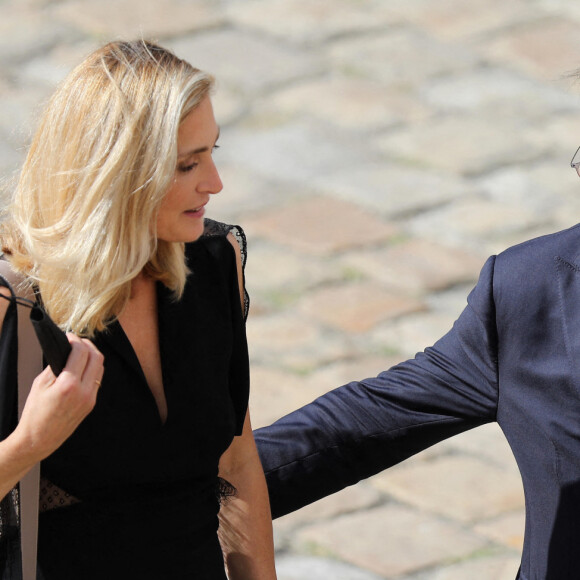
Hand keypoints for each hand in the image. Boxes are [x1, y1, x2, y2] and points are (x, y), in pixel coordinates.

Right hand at [14, 333, 103, 462]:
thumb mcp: (40, 384)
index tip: (69, 336)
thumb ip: (55, 365)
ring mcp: (90, 398)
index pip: (81, 352)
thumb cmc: (35, 413)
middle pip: (97, 357)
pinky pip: (97, 379)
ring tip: (80, 351)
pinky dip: (92, 369)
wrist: (39, 439)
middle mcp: (84, 391)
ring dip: (92, 356)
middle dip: (88, 345)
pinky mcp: (92, 403)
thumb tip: (65, 350)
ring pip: (100, 368)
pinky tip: (82, 366)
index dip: (76, 340)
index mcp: (69, 385)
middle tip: (77, 341)